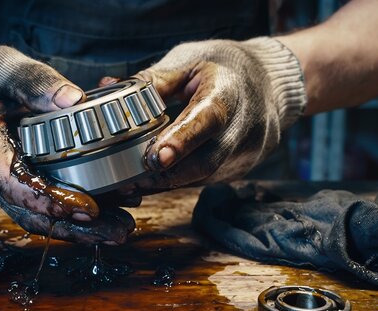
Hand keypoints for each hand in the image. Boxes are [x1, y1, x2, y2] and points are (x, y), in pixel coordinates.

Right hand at [0, 46, 133, 244]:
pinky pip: (43, 209)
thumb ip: (34, 81)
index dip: (50, 200)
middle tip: (117, 232)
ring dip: (79, 230)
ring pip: (39, 219)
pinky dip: (74, 216)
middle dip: (75, 227)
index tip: (87, 207)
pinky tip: (108, 215)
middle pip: (31, 214)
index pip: (13, 185)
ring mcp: (1, 188)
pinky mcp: (16, 188)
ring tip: (119, 230)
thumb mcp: (1, 67)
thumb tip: (74, 99)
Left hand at [124, 37, 306, 192]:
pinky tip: (152, 179)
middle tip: (128, 178)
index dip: (182, 141)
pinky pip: (205, 180)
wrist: (269, 82)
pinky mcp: (238, 169)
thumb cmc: (223, 67)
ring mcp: (245, 153)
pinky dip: (177, 181)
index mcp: (229, 92)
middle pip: (206, 161)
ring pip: (203, 177)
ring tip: (131, 183)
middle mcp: (243, 127)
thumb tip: (109, 88)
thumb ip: (153, 81)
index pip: (208, 120)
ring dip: (166, 182)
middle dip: (166, 173)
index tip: (155, 157)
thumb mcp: (190, 61)